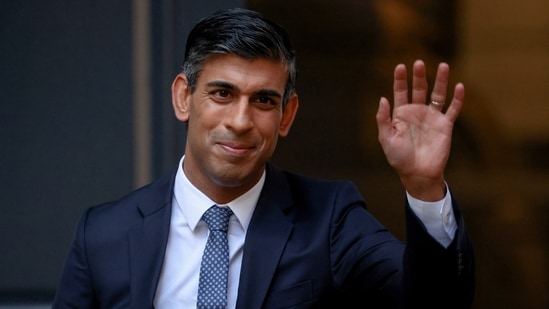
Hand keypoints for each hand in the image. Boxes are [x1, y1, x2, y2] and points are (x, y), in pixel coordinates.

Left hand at [376, 60, 463, 200]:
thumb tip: (383, 98)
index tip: (400, 66)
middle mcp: (417, 112)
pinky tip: (459, 86)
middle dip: (419, 76)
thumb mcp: (386, 139)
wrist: (417, 174)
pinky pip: (453, 109)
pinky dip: (457, 98)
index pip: (400, 92)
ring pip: (438, 94)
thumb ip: (383, 119)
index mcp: (401, 114)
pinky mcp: (445, 125)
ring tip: (443, 65)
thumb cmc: (399, 158)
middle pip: (419, 89)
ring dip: (441, 80)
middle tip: (419, 62)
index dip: (400, 79)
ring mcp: (432, 117)